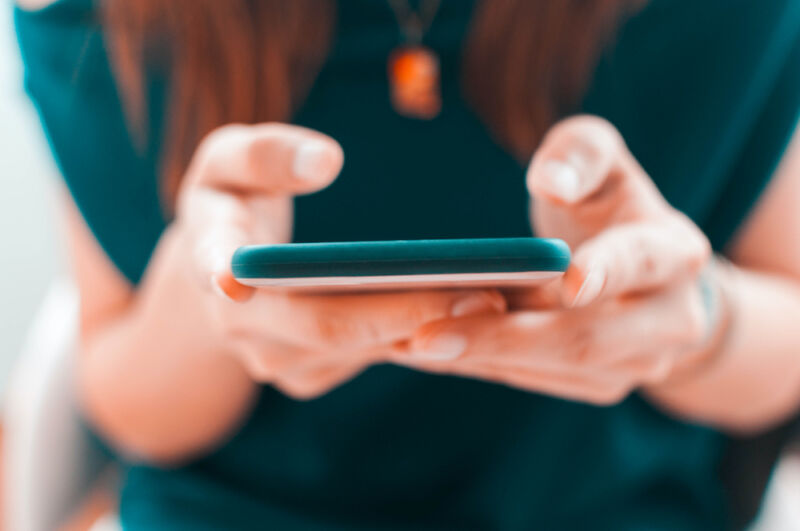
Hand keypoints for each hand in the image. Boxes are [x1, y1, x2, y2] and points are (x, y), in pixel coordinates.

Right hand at [175, 123, 505, 398]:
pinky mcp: (311, 373)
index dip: (241, 276)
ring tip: (496, 299)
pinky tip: (471, 313)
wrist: (227, 268)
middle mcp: (242, 326)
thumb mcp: (229, 160)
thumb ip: (263, 153)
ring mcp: (278, 359)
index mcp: (214, 260)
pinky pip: (371, 357)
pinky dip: (420, 337)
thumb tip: (324, 160)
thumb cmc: (234, 199)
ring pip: (360, 350)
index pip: (225, 269)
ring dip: (427, 329)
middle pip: (328, 326)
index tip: (254, 281)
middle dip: (408, 311)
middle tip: (485, 292)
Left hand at [392, 116, 718, 403]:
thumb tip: (550, 180)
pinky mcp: (599, 384)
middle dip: (502, 338)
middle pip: (585, 338)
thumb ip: (581, 152)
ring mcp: (637, 363)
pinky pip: (533, 380)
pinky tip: (423, 352)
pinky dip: (478, 365)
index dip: (607, 270)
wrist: (645, 276)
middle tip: (424, 336)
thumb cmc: (608, 206)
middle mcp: (668, 320)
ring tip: (403, 346)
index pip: (642, 262)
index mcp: (673, 254)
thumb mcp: (602, 162)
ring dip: (477, 359)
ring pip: (552, 369)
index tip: (568, 280)